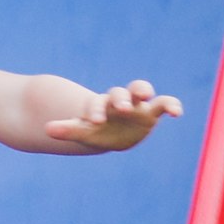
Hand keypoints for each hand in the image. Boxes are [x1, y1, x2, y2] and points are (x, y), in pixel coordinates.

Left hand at [46, 79, 182, 151]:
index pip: (98, 104)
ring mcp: (136, 105)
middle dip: (120, 98)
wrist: (111, 133)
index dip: (96, 110)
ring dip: (142, 90)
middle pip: (120, 92)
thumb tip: (46, 129)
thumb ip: (67, 129)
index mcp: (101, 105)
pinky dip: (171, 105)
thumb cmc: (95, 131)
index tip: (94, 120)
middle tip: (121, 108)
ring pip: (141, 90)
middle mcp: (119, 101)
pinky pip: (164, 103)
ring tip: (145, 96)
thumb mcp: (82, 132)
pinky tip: (177, 113)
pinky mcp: (151, 112)